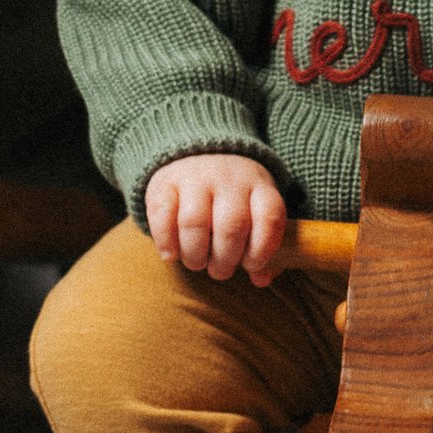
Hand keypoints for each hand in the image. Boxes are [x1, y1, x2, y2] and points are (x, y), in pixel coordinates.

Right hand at [145, 151, 290, 285]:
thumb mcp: (256, 211)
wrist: (199, 152)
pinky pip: (162, 217)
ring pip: (194, 223)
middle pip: (231, 226)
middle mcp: (229, 179)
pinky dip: (166, 243)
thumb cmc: (233, 198)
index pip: (270, 219)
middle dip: (225, 261)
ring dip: (195, 255)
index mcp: (259, 186)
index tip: (250, 264)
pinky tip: (172, 254)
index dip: (263, 250)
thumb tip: (261, 280)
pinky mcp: (164, 183)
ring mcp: (196, 178)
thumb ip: (263, 246)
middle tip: (219, 270)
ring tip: (196, 262)